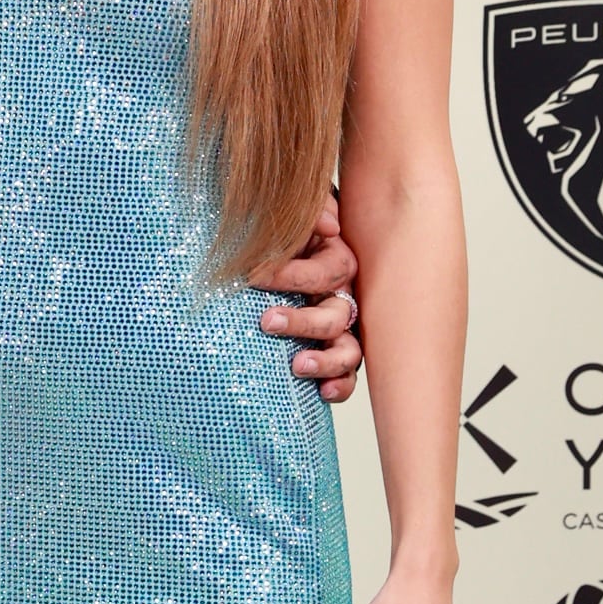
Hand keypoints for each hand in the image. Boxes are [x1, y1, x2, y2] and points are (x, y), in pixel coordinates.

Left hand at [256, 198, 361, 403]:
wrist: (274, 242)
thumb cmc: (284, 229)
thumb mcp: (295, 211)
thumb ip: (311, 211)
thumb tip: (330, 225)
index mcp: (337, 262)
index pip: (325, 273)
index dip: (292, 276)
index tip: (254, 275)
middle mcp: (342, 297)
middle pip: (336, 316)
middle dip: (302, 321)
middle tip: (266, 321)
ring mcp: (339, 329)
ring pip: (348, 350)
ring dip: (325, 360)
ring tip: (297, 365)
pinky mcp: (331, 352)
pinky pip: (345, 375)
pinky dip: (338, 385)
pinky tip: (322, 392)